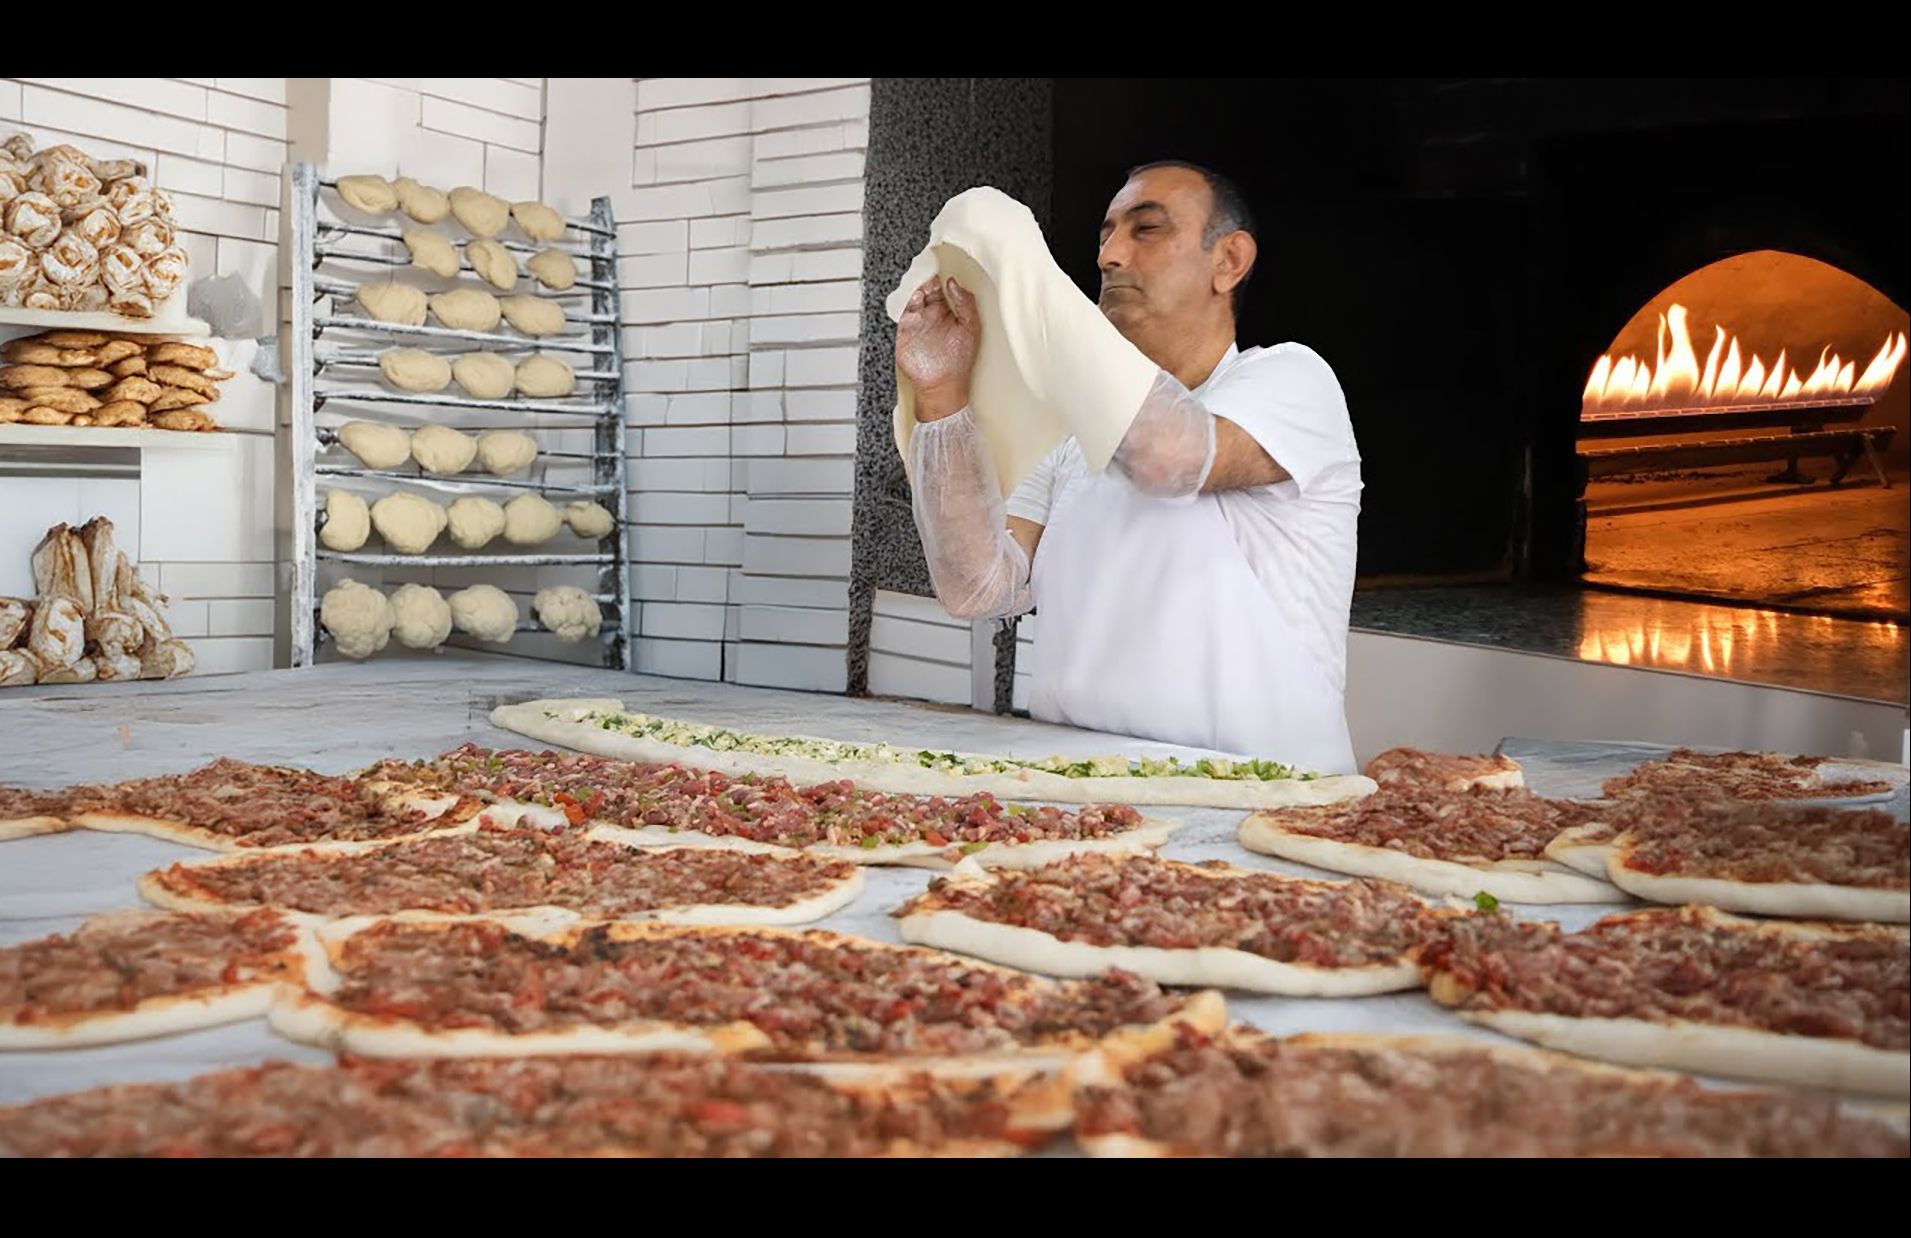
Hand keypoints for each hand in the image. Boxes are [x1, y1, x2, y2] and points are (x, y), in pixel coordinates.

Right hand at [895, 276, 978, 420]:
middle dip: (925, 278)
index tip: (940, 267)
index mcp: (948, 311)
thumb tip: (953, 283)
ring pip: (912, 296)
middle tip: (929, 275)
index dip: (940, 276)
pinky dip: (905, 301)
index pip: (941, 286)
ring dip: (915, 288)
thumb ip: (966, 303)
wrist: (942, 385)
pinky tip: (912, 298)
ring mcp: (917, 321)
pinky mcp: (905, 330)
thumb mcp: (971, 328)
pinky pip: (901, 311)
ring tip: (922, 289)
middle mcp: (931, 314)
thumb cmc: (960, 362)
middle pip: (925, 287)